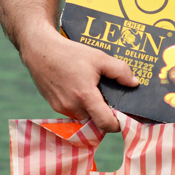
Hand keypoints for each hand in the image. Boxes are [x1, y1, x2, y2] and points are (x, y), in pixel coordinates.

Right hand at [20, 26, 137, 132]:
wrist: (40, 50)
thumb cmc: (70, 53)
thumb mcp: (99, 57)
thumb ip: (120, 71)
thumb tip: (134, 83)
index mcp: (85, 96)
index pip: (105, 123)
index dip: (117, 124)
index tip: (124, 118)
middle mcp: (72, 106)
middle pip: (96, 121)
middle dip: (105, 114)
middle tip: (110, 99)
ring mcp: (61, 108)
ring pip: (84, 117)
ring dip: (92, 110)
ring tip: (95, 91)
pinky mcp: (54, 106)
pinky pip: (73, 112)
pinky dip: (81, 105)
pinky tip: (81, 89)